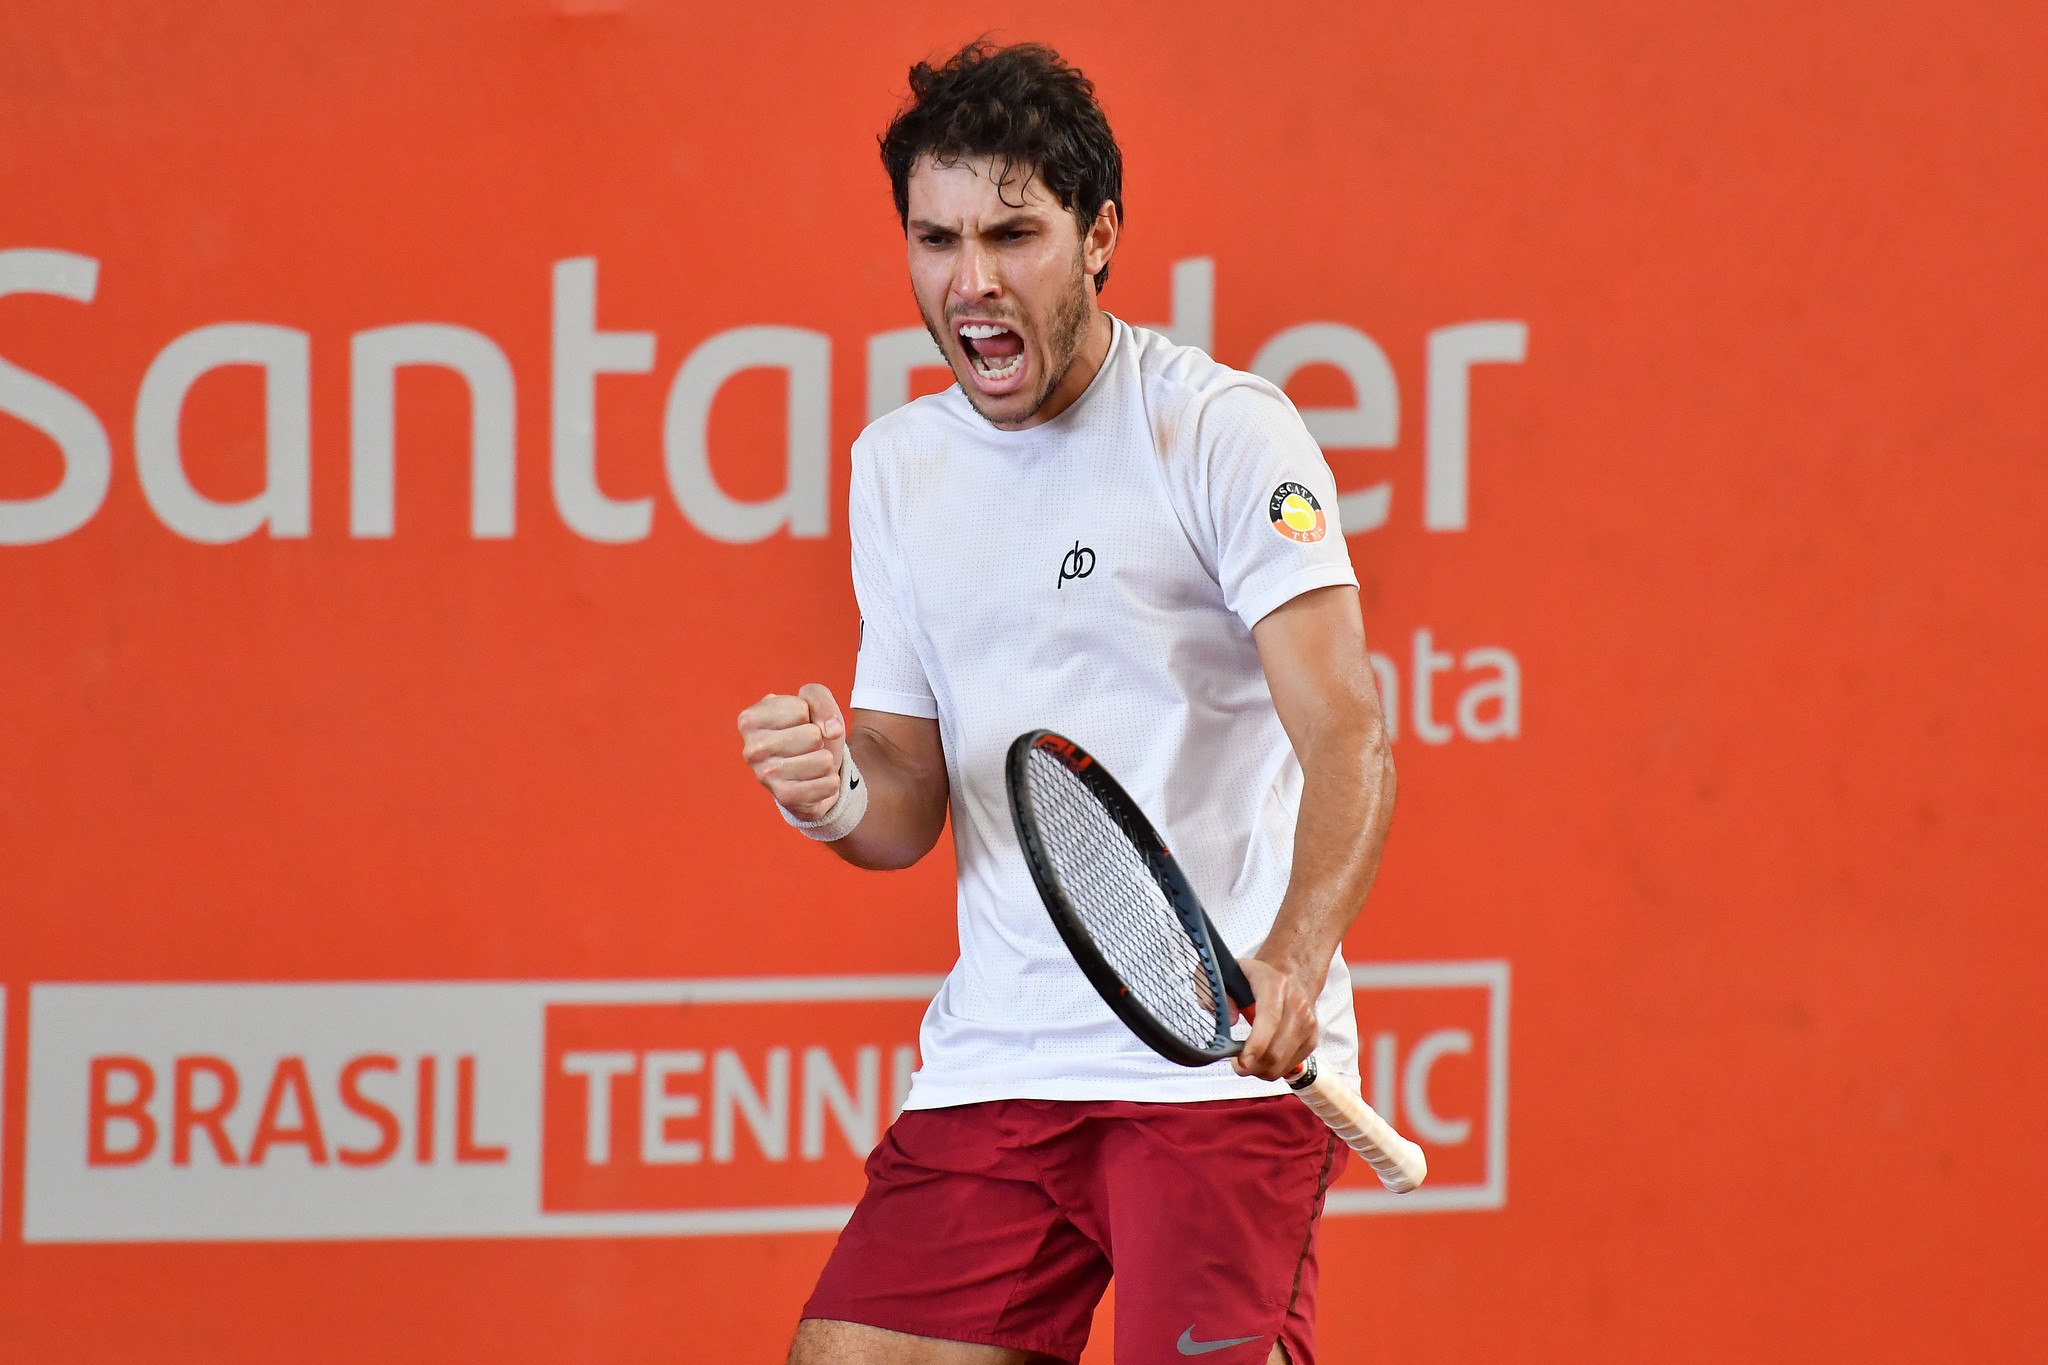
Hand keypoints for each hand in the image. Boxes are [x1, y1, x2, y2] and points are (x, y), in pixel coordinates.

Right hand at [737, 683, 847, 821]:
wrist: (807, 769)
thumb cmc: (806, 729)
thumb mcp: (811, 702)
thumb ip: (820, 698)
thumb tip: (832, 731)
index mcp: (750, 720)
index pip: (800, 710)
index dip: (808, 714)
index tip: (797, 724)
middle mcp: (751, 749)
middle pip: (813, 735)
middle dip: (818, 738)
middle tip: (805, 746)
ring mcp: (766, 776)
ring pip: (823, 760)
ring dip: (825, 760)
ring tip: (810, 761)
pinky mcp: (785, 797)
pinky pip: (829, 784)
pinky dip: (830, 780)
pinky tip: (814, 779)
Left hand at [1230, 956, 1320, 1080]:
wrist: (1289, 975)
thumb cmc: (1253, 978)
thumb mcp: (1225, 974)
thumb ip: (1216, 993)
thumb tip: (1230, 1019)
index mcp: (1274, 984)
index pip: (1269, 1019)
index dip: (1256, 1045)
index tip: (1241, 1061)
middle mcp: (1296, 1003)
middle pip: (1276, 1049)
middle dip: (1252, 1065)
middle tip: (1236, 1063)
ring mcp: (1307, 1022)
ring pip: (1283, 1062)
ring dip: (1261, 1070)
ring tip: (1247, 1061)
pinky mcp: (1311, 1038)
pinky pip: (1290, 1066)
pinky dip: (1272, 1069)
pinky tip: (1261, 1059)